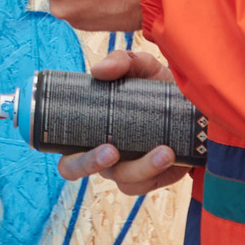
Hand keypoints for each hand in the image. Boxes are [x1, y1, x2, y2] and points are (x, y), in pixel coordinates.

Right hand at [55, 50, 192, 196]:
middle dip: (90, 163)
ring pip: (121, 178)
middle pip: (77, 168)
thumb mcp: (140, 66)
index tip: (68, 131)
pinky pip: (143, 184)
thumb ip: (121, 61)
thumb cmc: (155, 85)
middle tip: (111, 151)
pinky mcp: (148, 178)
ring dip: (141, 167)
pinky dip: (156, 171)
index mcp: (88, 127)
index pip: (59, 141)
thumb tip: (99, 70)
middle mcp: (100, 151)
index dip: (53, 143)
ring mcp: (123, 168)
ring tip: (164, 151)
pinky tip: (170, 155)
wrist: (191, 104)